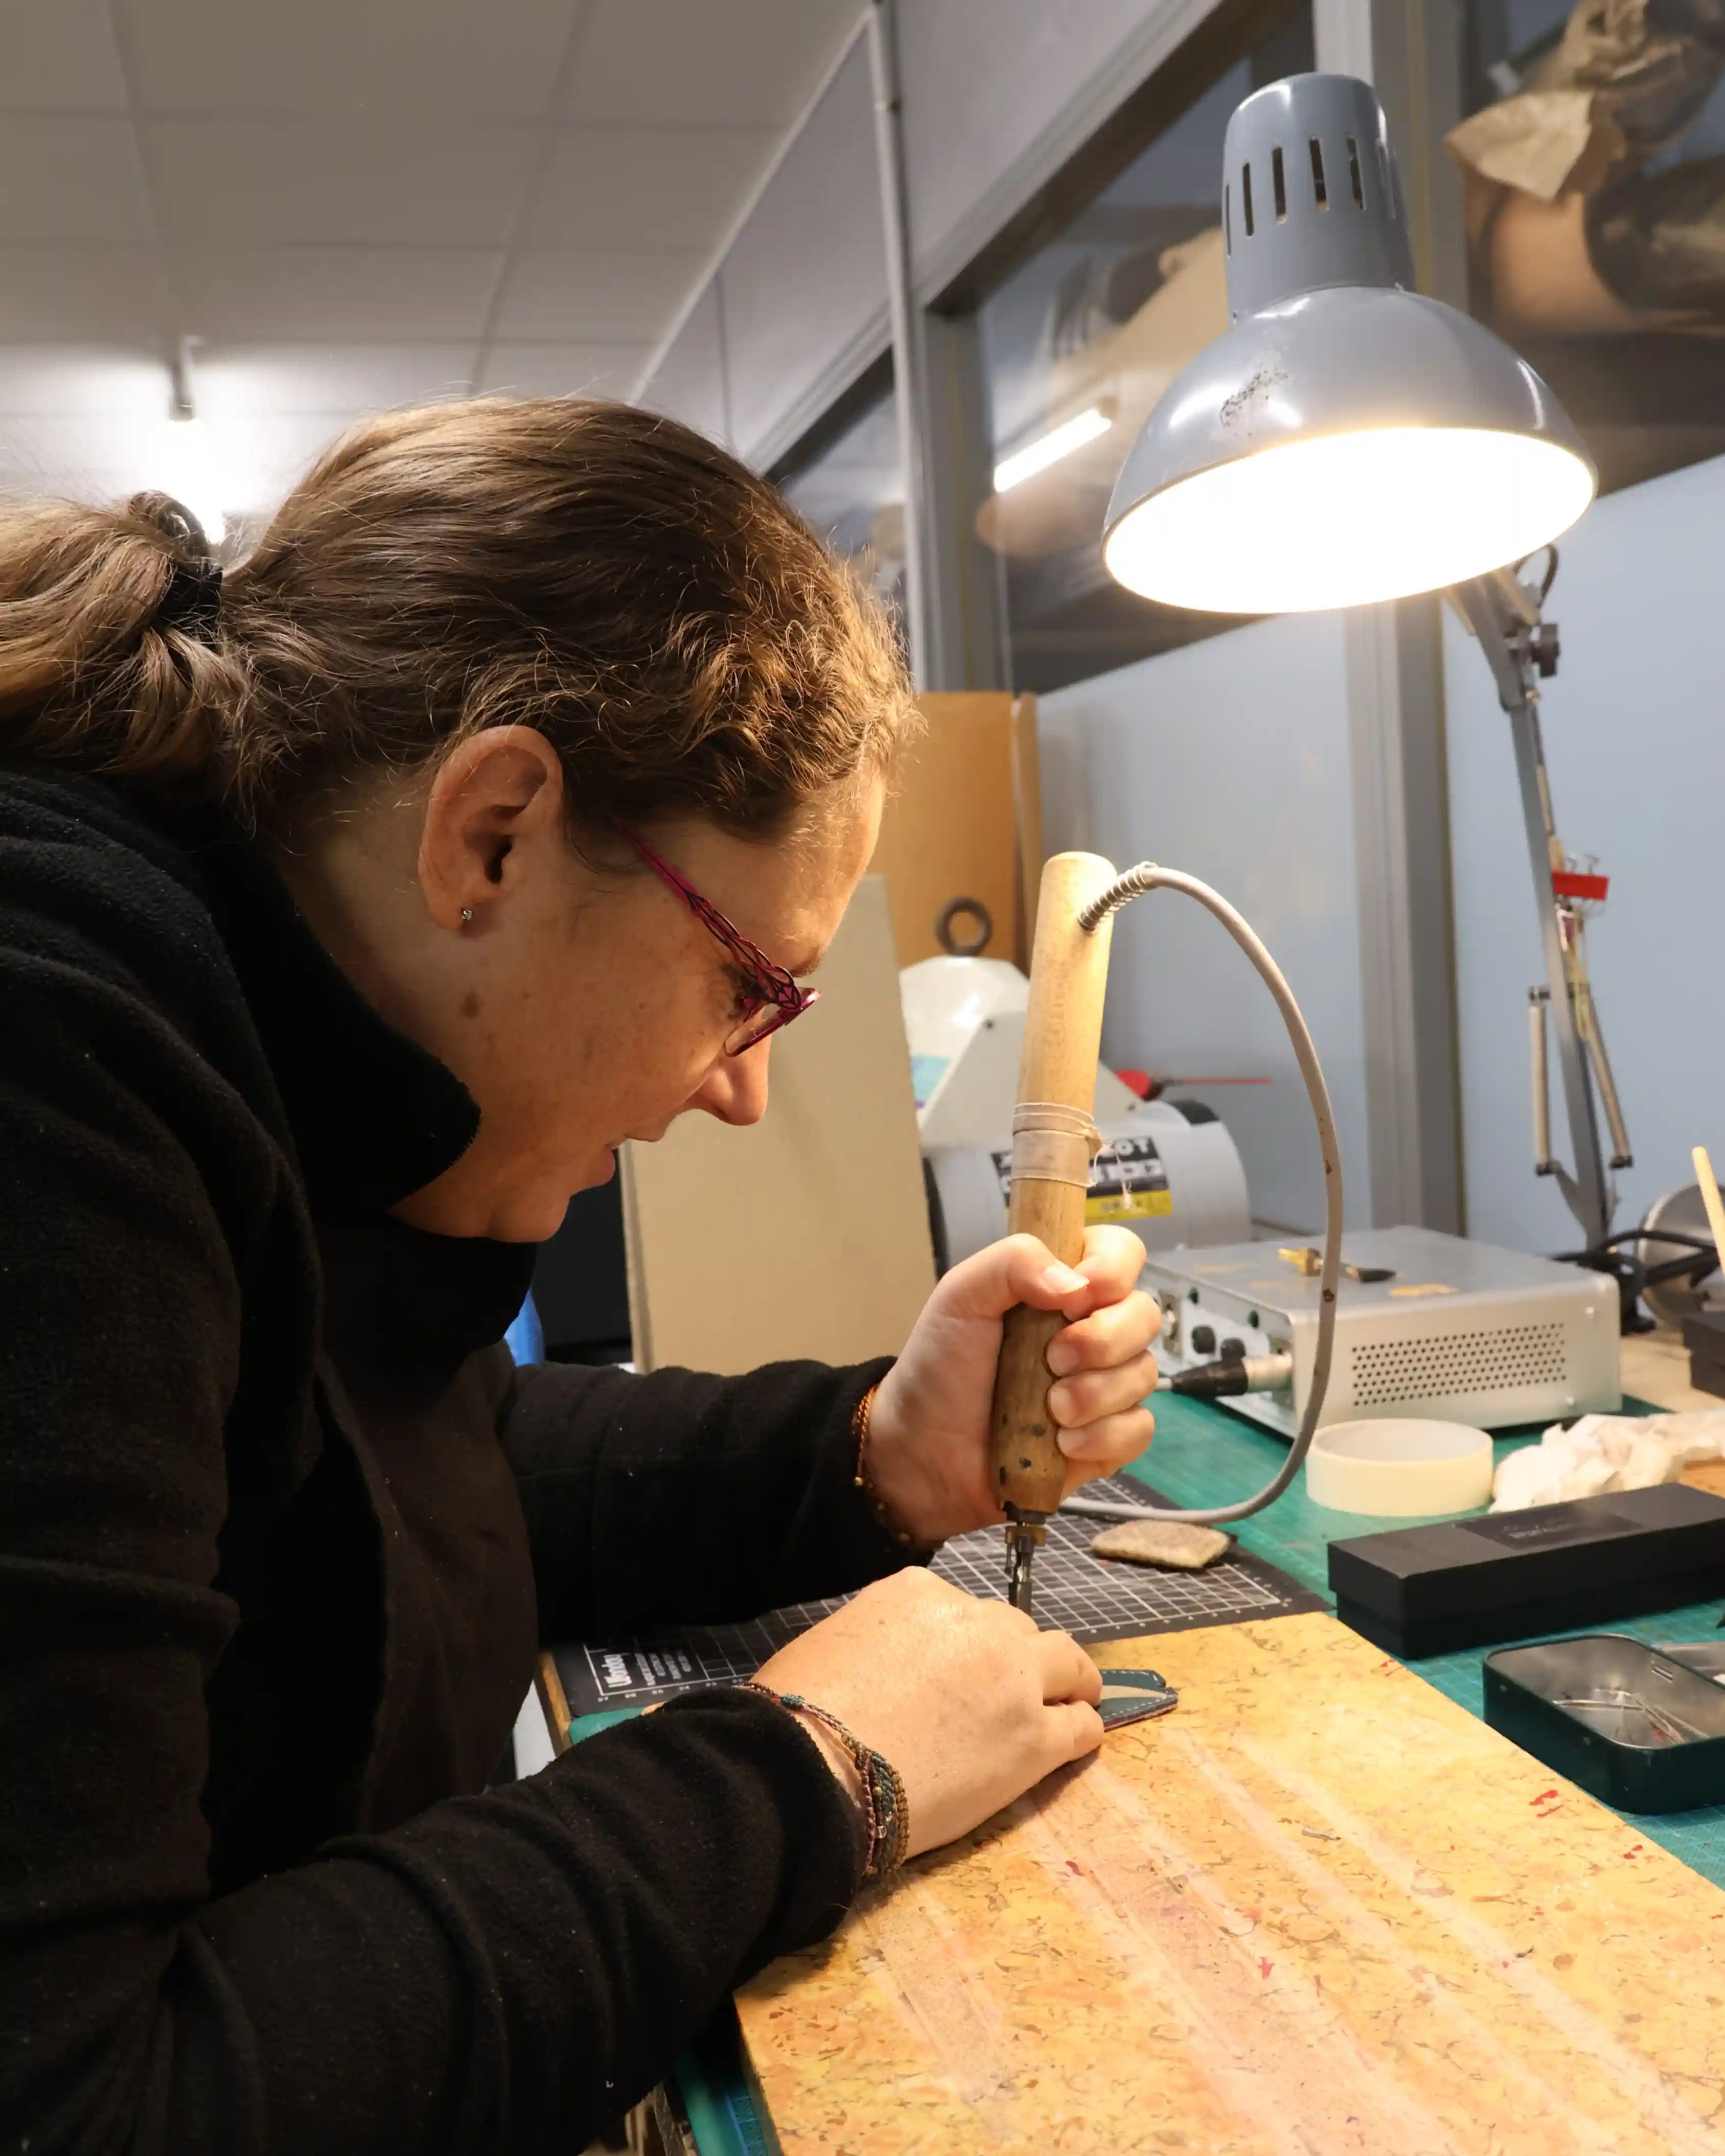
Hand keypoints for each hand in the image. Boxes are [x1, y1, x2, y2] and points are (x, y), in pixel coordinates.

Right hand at [753, 1568, 1101, 1857]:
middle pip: (1018, 1632)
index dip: (967, 1646)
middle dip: (1016, 1660)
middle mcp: (976, 1622)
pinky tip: (1076, 1743)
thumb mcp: (839, 1639)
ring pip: (1067, 1663)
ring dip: (1069, 1683)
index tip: (961, 1675)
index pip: (965, 1612)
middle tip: (1007, 1697)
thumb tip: (893, 1666)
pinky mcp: (1034, 1739)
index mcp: (923, 1593)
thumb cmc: (802, 1710)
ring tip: (1071, 1706)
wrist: (812, 1768)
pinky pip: (1081, 1726)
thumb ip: (883, 1637)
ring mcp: (1012, 1679)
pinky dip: (1082, 1729)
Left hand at [865, 1225, 1159, 1544]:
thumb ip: (1013, 1262)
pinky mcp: (1108, 1437)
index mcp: (1063, 1285)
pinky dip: (1101, 1437)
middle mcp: (1092, 1328)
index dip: (1114, 1269)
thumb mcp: (961, 1295)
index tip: (1079, 1296)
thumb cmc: (941, 1365)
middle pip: (1145, 1315)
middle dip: (1103, 1340)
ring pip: (1145, 1374)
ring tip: (1049, 1410)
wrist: (924, 1449)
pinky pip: (1138, 1429)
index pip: (1121, 1252)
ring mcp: (1105, 1384)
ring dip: (1095, 1394)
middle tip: (1052, 1360)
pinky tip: (1061, 1442)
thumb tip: (1076, 1283)